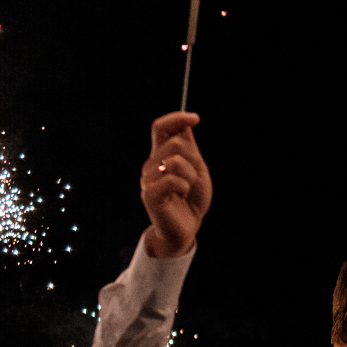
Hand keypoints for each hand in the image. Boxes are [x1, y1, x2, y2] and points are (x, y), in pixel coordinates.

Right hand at [140, 112, 212, 257]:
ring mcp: (149, 179)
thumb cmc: (192, 200)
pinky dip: (184, 186)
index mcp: (161, 156)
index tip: (195, 118)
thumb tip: (186, 126)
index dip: (176, 118)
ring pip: (175, 161)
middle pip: (174, 143)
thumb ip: (190, 149)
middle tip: (194, 176)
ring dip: (190, 176)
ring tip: (187, 188)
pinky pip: (172, 180)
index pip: (160, 128)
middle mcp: (151, 165)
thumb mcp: (198, 170)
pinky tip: (181, 195)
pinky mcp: (150, 195)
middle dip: (193, 158)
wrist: (187, 228)